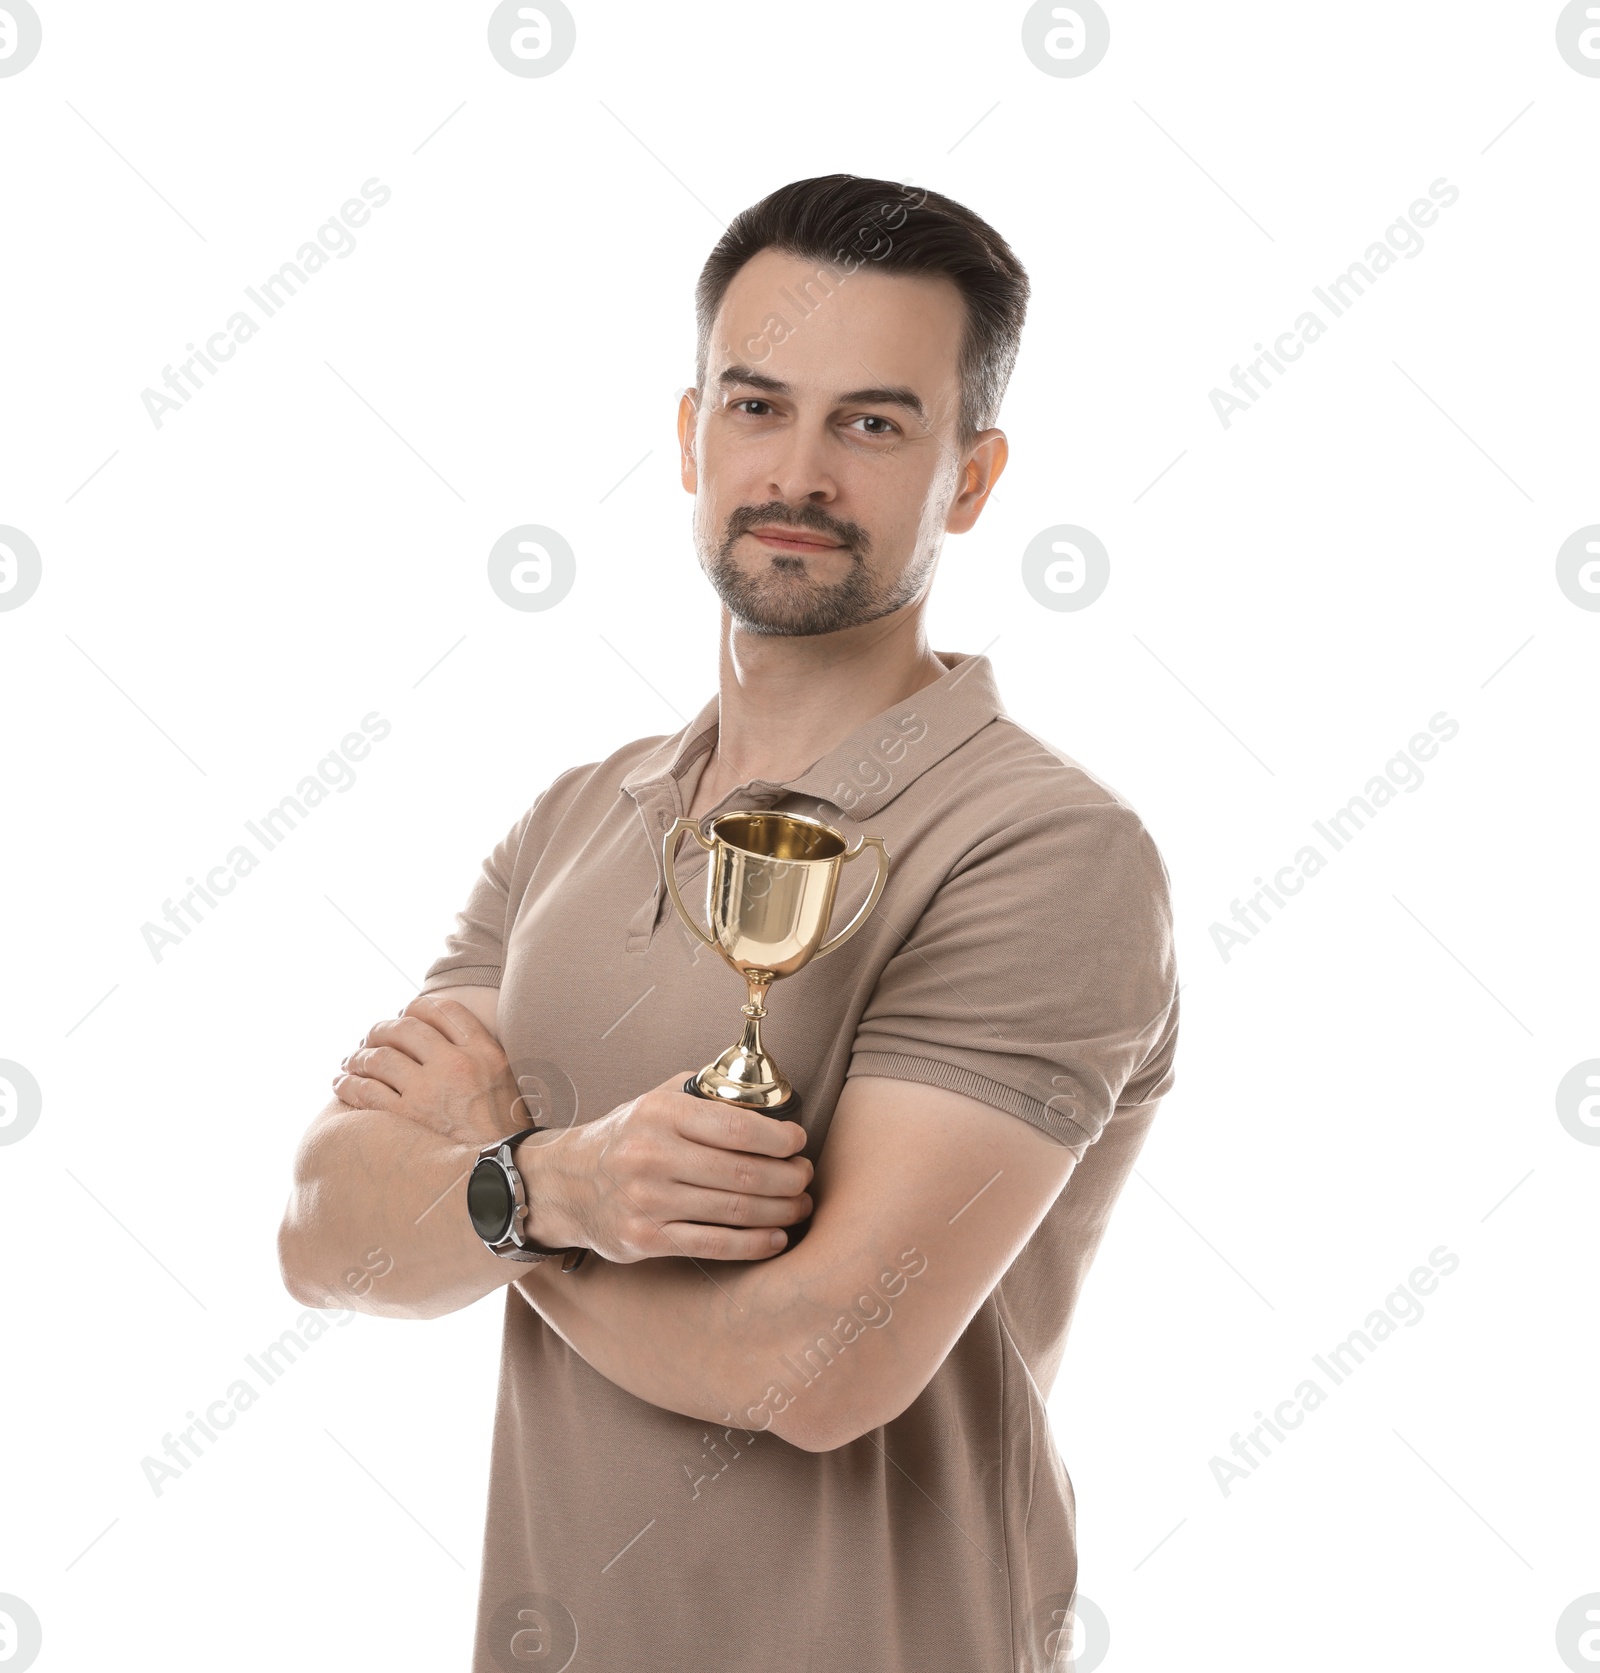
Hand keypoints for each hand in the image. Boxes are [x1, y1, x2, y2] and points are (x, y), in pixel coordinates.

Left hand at [332, 996, 523, 1147]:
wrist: (503, 1174)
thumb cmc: (504, 1130)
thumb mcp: (506, 1081)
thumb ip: (480, 1054)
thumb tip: (447, 1037)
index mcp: (484, 1052)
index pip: (441, 1010)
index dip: (415, 1009)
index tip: (404, 1017)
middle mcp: (456, 1065)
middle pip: (405, 1028)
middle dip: (381, 1029)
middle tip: (371, 1037)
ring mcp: (428, 1091)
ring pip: (379, 1057)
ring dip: (359, 1056)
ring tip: (351, 1061)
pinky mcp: (405, 1118)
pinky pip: (365, 1090)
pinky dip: (347, 1083)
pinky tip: (340, 1083)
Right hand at [521, 1072, 813, 1264]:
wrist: (564, 1184)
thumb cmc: (625, 1138)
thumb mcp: (655, 1101)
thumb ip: (704, 1095)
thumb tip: (764, 1098)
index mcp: (660, 1115)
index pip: (737, 1127)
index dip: (779, 1138)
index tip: (798, 1142)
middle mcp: (651, 1156)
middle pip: (742, 1173)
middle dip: (788, 1178)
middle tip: (806, 1177)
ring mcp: (647, 1201)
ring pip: (733, 1210)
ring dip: (779, 1211)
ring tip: (800, 1205)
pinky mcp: (645, 1240)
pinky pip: (713, 1245)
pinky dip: (753, 1243)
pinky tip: (775, 1237)